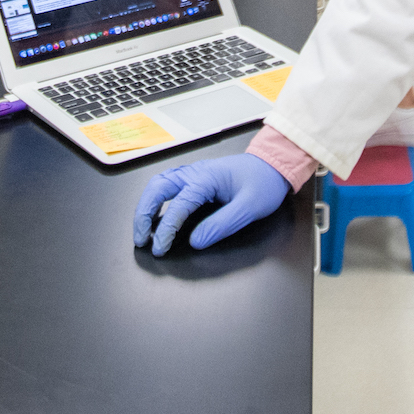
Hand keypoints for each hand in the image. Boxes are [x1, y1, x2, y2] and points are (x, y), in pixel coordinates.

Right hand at [133, 153, 288, 254]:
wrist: (273, 165)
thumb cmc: (263, 183)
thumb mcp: (249, 208)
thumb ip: (222, 225)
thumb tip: (196, 241)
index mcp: (206, 178)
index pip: (178, 205)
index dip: (166, 229)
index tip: (160, 248)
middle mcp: (195, 173)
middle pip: (157, 188)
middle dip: (144, 214)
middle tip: (140, 239)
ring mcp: (193, 173)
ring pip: (158, 185)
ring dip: (146, 206)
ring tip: (142, 229)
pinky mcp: (195, 179)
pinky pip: (167, 186)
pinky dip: (154, 200)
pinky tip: (154, 214)